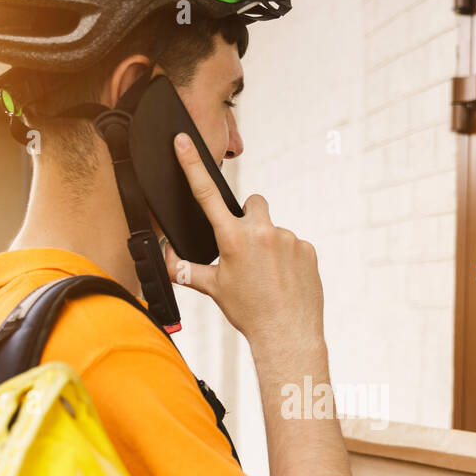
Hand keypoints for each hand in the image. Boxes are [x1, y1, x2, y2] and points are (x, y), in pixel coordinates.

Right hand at [163, 132, 325, 350]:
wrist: (287, 335)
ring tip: (268, 275)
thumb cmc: (249, 313)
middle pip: (253, 204)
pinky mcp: (307, 249)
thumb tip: (168, 261)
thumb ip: (187, 270)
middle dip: (248, 218)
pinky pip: (292, 245)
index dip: (191, 165)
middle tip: (246, 247)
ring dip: (268, 243)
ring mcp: (288, 239)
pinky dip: (287, 257)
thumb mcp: (214, 289)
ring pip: (273, 229)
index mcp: (233, 239)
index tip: (184, 140)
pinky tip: (284, 279)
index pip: (206, 195)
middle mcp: (262, 232)